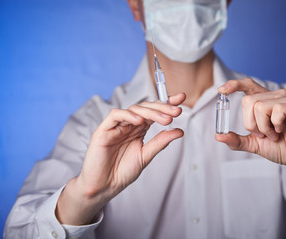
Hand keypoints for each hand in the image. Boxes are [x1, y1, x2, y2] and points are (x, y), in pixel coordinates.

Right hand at [56, 93, 185, 224]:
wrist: (104, 186)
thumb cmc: (122, 172)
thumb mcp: (146, 155)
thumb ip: (160, 142)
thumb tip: (180, 131)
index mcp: (138, 129)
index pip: (154, 112)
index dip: (166, 103)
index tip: (182, 99)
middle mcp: (128, 124)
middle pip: (146, 108)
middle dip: (162, 107)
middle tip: (177, 111)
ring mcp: (116, 126)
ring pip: (133, 109)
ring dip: (151, 112)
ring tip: (166, 119)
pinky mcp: (104, 130)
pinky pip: (115, 115)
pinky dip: (128, 115)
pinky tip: (140, 121)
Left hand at [216, 78, 285, 191]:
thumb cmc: (279, 148)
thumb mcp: (253, 144)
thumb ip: (236, 139)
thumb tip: (218, 136)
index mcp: (264, 101)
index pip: (248, 85)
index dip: (234, 85)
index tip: (221, 90)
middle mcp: (276, 96)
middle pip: (249, 101)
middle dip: (251, 123)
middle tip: (264, 134)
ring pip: (260, 107)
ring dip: (263, 127)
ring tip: (274, 135)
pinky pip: (276, 110)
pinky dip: (275, 126)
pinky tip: (282, 131)